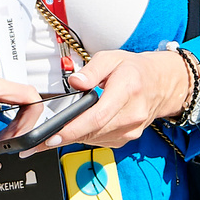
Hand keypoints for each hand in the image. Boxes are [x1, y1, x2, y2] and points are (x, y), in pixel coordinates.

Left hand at [43, 48, 193, 149]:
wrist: (161, 84)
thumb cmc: (135, 70)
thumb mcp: (112, 57)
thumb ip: (92, 69)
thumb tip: (76, 82)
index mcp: (127, 90)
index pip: (97, 117)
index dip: (72, 129)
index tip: (51, 136)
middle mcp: (132, 114)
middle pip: (93, 132)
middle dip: (64, 137)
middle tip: (38, 141)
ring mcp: (131, 130)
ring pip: (95, 139)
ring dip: (73, 138)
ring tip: (53, 135)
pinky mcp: (128, 138)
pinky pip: (101, 141)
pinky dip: (86, 137)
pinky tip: (77, 129)